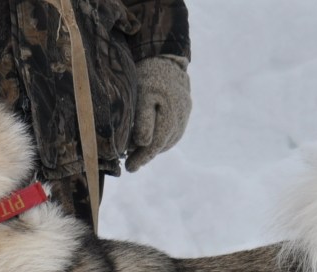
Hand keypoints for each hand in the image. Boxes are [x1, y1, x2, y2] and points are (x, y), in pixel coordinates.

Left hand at [126, 56, 191, 172]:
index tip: (130, 168)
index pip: (155, 143)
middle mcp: (180, 115)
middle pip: (162, 144)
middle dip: (146, 156)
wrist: (164, 57)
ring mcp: (185, 115)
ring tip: (139, 155)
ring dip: (154, 149)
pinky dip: (162, 140)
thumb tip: (142, 144)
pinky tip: (151, 142)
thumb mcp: (140, 95)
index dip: (142, 157)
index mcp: (169, 111)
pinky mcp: (186, 113)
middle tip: (131, 165)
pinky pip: (173, 133)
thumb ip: (143, 120)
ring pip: (168, 141)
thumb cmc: (147, 76)